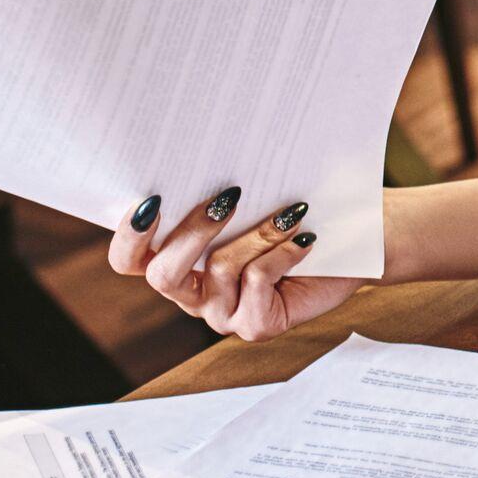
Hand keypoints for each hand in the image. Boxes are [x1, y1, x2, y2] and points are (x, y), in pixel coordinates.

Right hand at [107, 185, 365, 343]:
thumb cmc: (291, 215)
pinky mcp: (256, 326)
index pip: (128, 261)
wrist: (349, 245)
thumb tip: (204, 152)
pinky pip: (257, 283)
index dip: (130, 235)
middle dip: (192, 232)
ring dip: (257, 233)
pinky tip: (305, 237)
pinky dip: (282, 253)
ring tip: (290, 211)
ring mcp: (222, 314)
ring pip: (220, 270)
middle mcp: (192, 294)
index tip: (153, 198)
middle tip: (229, 197)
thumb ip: (217, 192)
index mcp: (176, 264)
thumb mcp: (250, 200)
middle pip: (162, 274)